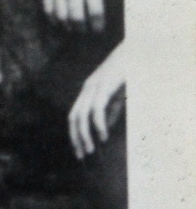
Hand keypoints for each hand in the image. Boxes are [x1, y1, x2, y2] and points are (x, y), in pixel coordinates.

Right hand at [39, 0, 105, 30]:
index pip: (95, 11)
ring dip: (67, 26)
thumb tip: (96, 18)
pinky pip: (48, 10)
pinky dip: (54, 19)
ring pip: (61, 16)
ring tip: (72, 28)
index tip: (97, 29)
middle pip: (76, 17)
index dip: (97, 25)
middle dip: (81, 29)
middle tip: (83, 31)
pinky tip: (60, 21)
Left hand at [68, 42, 124, 158]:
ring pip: (82, 114)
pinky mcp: (104, 86)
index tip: (79, 152)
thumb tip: (103, 129)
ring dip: (85, 134)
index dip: (75, 134)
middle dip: (76, 138)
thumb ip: (110, 111)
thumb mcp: (117, 97)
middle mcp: (87, 89)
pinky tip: (103, 136)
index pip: (74, 116)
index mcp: (88, 92)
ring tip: (91, 149)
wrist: (135, 53)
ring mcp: (94, 86)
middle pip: (73, 117)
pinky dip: (98, 124)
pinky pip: (97, 108)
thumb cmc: (126, 74)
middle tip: (82, 155)